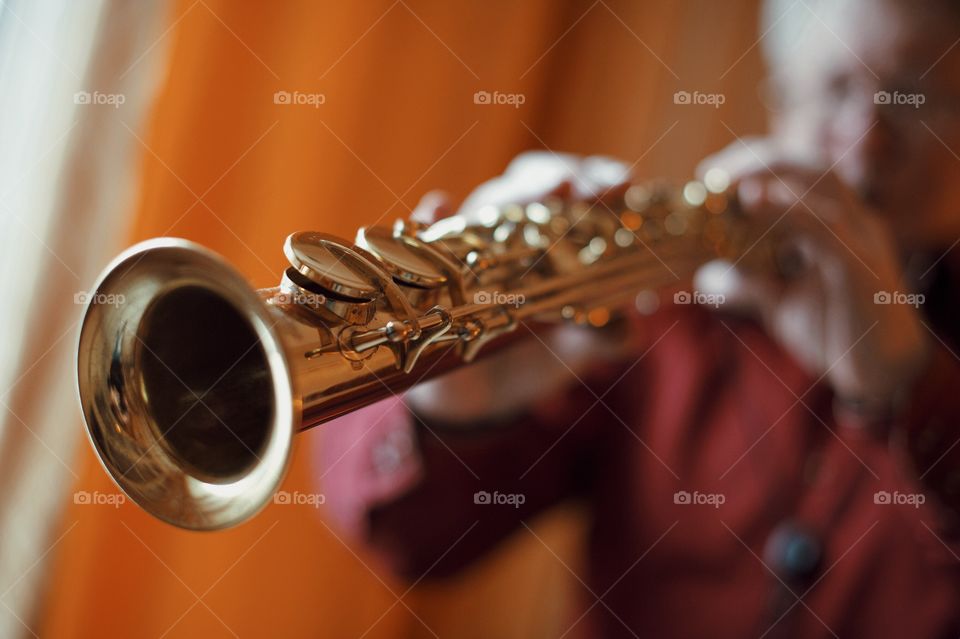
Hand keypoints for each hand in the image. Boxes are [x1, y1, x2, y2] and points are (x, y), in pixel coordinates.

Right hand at [404, 152, 631, 424]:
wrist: (480, 392)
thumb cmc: (533, 353)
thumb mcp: (578, 346)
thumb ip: (606, 335)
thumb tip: (625, 329)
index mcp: (554, 235)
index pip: (578, 189)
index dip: (597, 177)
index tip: (621, 181)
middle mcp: (511, 230)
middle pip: (529, 184)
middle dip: (552, 178)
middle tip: (567, 187)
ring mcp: (470, 245)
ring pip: (482, 205)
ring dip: (502, 196)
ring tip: (517, 199)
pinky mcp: (430, 270)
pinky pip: (422, 237)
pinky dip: (427, 219)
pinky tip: (437, 208)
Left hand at [695, 138, 930, 407]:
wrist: (880, 373)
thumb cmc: (836, 331)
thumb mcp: (781, 301)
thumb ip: (748, 281)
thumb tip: (703, 275)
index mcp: (836, 222)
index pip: (798, 170)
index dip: (753, 162)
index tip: (706, 174)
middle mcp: (853, 220)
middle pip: (808, 164)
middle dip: (755, 159)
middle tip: (708, 173)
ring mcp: (861, 239)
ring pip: (821, 182)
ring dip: (769, 173)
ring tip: (725, 181)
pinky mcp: (859, 267)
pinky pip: (824, 227)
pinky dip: (787, 210)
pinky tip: (753, 204)